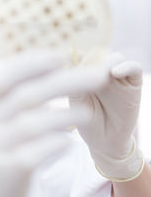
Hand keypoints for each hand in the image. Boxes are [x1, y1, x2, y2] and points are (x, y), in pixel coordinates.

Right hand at [0, 52, 108, 196]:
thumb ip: (6, 105)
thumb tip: (46, 72)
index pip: (0, 80)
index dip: (31, 65)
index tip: (60, 57)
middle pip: (23, 97)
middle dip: (63, 82)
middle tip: (96, 76)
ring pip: (31, 124)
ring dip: (65, 115)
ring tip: (87, 113)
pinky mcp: (0, 174)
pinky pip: (36, 152)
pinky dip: (57, 143)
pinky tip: (67, 142)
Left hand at [69, 53, 143, 180]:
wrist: (106, 142)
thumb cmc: (87, 123)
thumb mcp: (77, 104)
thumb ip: (75, 85)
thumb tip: (66, 66)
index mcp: (83, 75)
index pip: (79, 56)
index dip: (72, 56)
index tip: (63, 60)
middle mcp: (100, 73)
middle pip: (97, 54)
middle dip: (90, 59)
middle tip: (84, 72)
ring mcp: (117, 78)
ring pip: (115, 58)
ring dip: (108, 62)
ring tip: (102, 73)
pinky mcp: (133, 84)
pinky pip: (134, 68)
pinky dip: (126, 66)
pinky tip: (115, 73)